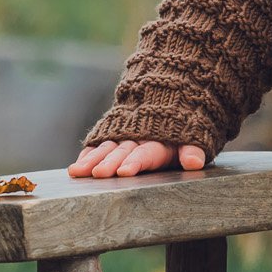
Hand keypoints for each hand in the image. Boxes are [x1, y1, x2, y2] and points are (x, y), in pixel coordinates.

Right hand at [68, 140, 207, 177]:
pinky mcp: (113, 135)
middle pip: (123, 151)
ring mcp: (124, 135)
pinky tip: (76, 167)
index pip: (147, 152)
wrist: (169, 97)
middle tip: (98, 174)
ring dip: (92, 159)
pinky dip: (88, 155)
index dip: (136, 161)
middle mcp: (139, 137)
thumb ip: (193, 150)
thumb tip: (195, 162)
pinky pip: (98, 145)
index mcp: (160, 141)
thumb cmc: (182, 130)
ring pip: (107, 147)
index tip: (124, 171)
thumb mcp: (194, 138)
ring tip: (78, 172)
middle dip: (110, 162)